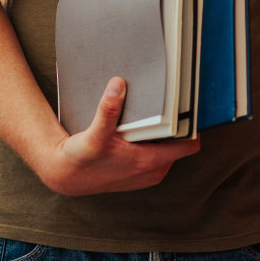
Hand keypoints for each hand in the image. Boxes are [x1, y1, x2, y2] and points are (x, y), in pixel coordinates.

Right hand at [36, 78, 200, 195]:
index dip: (193, 126)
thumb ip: (108, 110)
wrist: (66, 176)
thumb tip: (118, 84)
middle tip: (171, 104)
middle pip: (181, 144)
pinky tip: (143, 130)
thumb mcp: (94, 133)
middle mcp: (154, 171)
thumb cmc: (81, 158)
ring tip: (157, 114)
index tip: (191, 107)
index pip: (189, 145)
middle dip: (178, 126)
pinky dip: (155, 143)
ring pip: (170, 150)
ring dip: (166, 135)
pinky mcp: (140, 174)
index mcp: (150, 162)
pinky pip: (159, 155)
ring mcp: (148, 174)